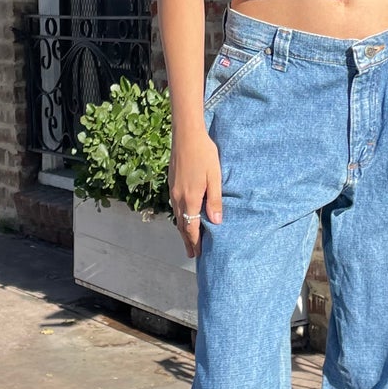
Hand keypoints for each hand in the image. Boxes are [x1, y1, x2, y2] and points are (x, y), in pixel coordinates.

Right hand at [169, 124, 221, 257]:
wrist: (186, 135)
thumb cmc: (204, 154)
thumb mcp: (215, 177)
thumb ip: (215, 200)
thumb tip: (215, 221)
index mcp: (190, 198)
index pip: (190, 227)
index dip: (194, 242)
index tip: (198, 253)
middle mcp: (178, 197)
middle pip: (181, 225)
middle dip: (187, 240)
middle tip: (192, 254)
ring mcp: (173, 190)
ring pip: (177, 216)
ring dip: (182, 229)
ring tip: (188, 238)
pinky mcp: (172, 183)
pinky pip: (175, 206)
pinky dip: (179, 216)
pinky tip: (184, 216)